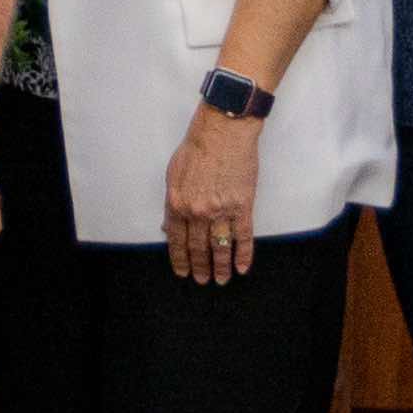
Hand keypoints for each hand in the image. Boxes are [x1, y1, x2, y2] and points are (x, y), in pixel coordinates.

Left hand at [164, 115, 261, 282]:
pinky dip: (243, 254)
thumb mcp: (173, 175)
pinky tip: (242, 267)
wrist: (223, 132)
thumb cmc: (197, 148)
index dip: (179, 258)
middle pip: (197, 247)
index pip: (176, 239)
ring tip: (221, 279)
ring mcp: (220, 210)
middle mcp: (197, 211)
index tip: (182, 271)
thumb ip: (172, 203)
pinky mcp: (242, 206)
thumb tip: (169, 227)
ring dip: (220, 266)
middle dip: (199, 267)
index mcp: (177, 203)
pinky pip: (243, 237)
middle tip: (202, 280)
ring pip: (220, 247)